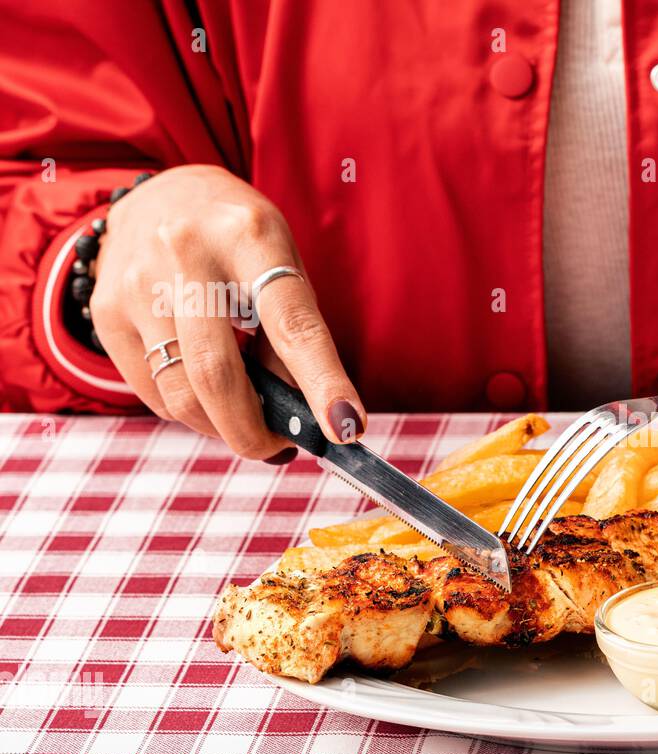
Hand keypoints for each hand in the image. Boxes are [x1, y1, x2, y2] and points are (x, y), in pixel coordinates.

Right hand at [90, 164, 364, 460]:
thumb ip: (293, 337)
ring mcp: (137, 282)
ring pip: (182, 396)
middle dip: (254, 432)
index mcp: (251, 238)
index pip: (292, 324)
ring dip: (222, 427)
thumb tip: (302, 418)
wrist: (163, 196)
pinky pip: (154, 394)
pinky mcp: (107, 312)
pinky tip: (204, 389)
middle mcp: (187, 253)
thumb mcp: (283, 268)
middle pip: (218, 374)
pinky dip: (190, 410)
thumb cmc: (243, 246)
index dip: (323, 382)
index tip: (346, 427)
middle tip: (279, 449)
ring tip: (245, 418)